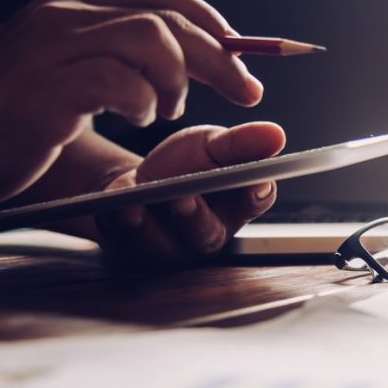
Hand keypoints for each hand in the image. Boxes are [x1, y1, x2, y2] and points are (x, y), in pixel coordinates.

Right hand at [0, 0, 262, 205]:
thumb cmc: (16, 111)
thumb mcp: (71, 69)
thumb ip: (123, 56)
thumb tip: (192, 61)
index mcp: (73, 6)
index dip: (210, 21)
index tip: (242, 56)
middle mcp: (63, 16)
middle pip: (166, 18)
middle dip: (219, 57)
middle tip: (247, 91)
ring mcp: (51, 49)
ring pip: (149, 37)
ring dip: (179, 78)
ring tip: (168, 109)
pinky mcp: (44, 90)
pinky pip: (116, 79)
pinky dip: (143, 101)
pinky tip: (138, 119)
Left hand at [95, 122, 284, 262]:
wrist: (136, 183)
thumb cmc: (183, 166)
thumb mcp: (210, 145)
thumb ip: (239, 143)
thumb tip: (276, 135)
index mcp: (236, 207)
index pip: (255, 202)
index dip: (256, 194)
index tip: (257, 181)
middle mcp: (208, 235)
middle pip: (205, 233)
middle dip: (194, 217)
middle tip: (183, 198)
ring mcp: (170, 249)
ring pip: (161, 244)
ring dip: (147, 225)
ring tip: (134, 205)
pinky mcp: (132, 253)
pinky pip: (122, 242)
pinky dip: (115, 224)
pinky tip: (111, 207)